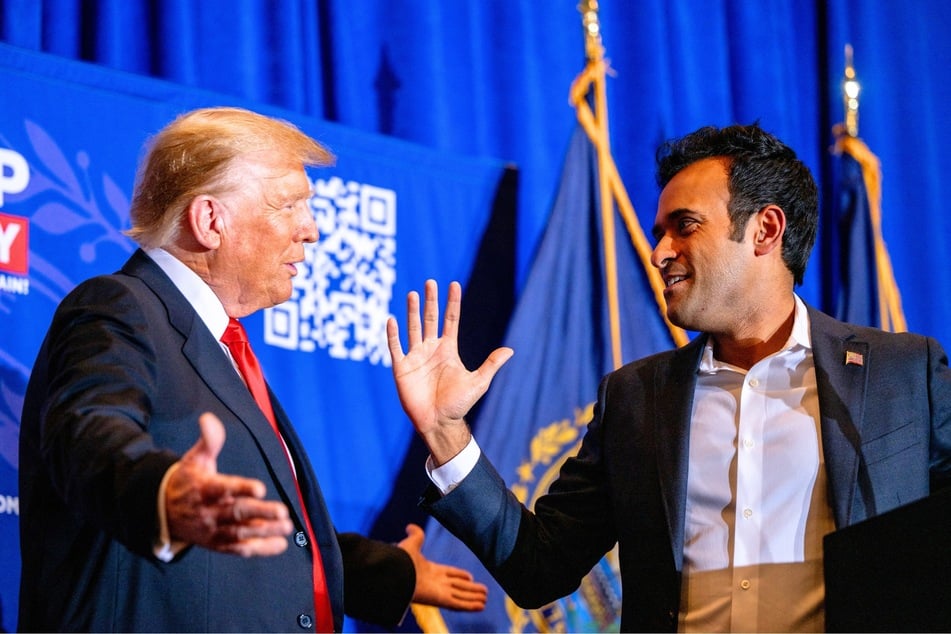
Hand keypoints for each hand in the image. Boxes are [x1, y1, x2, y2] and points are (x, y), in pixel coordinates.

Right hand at [165, 412, 293, 556]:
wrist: (163, 512)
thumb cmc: (187, 481)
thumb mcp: (195, 459)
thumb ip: (209, 441)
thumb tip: (208, 418)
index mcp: (205, 488)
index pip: (224, 488)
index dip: (242, 488)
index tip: (260, 488)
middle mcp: (209, 511)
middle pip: (237, 513)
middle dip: (261, 513)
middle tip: (283, 512)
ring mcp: (214, 530)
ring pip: (240, 533)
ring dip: (265, 532)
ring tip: (287, 527)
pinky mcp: (218, 544)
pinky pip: (239, 549)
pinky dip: (259, 549)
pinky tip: (280, 544)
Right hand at [386, 280, 512, 464]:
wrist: (439, 423)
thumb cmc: (459, 404)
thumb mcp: (478, 382)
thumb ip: (491, 364)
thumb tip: (511, 350)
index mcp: (448, 350)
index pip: (450, 321)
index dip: (452, 303)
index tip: (453, 284)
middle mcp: (431, 350)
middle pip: (430, 319)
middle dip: (431, 301)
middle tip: (430, 282)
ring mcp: (416, 358)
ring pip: (413, 329)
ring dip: (412, 312)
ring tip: (413, 294)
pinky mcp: (402, 368)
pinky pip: (396, 347)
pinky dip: (393, 334)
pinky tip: (392, 320)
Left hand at [398, 523, 487, 610]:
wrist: (396, 573)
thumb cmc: (402, 560)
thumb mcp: (411, 543)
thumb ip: (415, 535)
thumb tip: (410, 526)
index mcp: (431, 571)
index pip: (450, 574)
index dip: (460, 575)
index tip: (470, 577)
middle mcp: (436, 583)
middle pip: (458, 587)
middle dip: (470, 589)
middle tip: (483, 591)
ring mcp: (439, 593)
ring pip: (461, 596)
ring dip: (473, 598)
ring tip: (485, 599)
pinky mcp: (441, 601)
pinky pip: (459, 604)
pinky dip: (470, 606)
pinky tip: (481, 606)